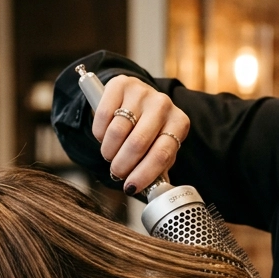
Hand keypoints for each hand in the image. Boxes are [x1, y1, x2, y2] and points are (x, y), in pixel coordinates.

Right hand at [91, 75, 189, 190]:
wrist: (138, 98)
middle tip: (117, 173)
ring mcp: (142, 92)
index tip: (130, 188)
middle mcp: (163, 104)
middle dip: (123, 166)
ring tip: (110, 155)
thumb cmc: (151, 130)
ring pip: (118, 132)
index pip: (162, 153)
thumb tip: (155, 192)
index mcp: (179, 123)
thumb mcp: (160, 147)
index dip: (144, 174)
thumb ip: (158, 168)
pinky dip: (99, 134)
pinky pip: (103, 116)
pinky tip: (104, 137)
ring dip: (109, 152)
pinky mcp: (120, 84)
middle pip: (138, 144)